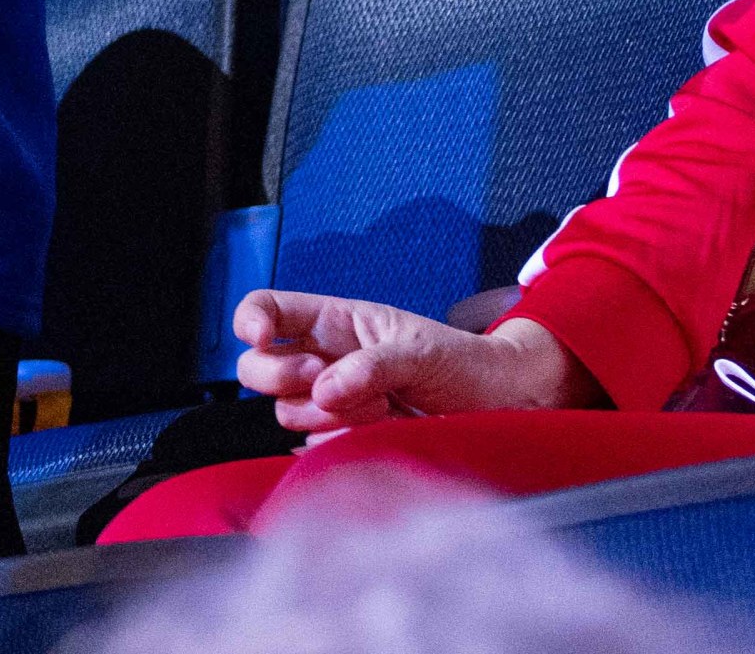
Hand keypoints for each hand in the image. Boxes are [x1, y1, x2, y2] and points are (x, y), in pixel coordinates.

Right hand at [232, 289, 592, 432]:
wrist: (502, 407)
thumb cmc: (465, 363)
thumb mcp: (421, 350)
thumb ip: (371, 365)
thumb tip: (324, 389)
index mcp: (337, 322)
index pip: (268, 308)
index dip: (251, 319)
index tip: (260, 336)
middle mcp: (325, 359)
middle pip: (257, 366)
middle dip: (282, 376)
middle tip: (326, 381)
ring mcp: (333, 401)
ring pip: (284, 410)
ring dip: (324, 414)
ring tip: (376, 408)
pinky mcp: (344, 438)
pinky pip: (313, 446)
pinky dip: (339, 442)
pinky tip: (378, 430)